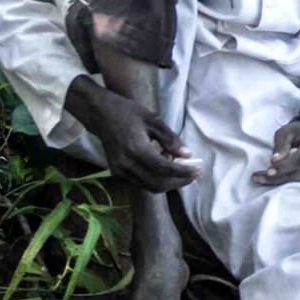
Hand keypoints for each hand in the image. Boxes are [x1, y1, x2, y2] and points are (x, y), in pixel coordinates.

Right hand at [65, 75, 197, 192]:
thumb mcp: (153, 120)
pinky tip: (164, 165)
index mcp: (135, 149)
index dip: (183, 172)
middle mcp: (126, 164)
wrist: (101, 115)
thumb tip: (187, 155)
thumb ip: (170, 139)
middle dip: (179, 181)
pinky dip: (156, 179)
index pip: (164, 169)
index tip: (198, 170)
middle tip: (194, 174)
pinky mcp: (117, 173)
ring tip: (180, 168)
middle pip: (157, 183)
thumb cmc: (128, 113)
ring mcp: (119, 171)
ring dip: (168, 182)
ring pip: (149, 186)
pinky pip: (141, 183)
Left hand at [254, 114, 299, 186]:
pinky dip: (293, 184)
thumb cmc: (296, 132)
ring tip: (264, 179)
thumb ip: (281, 145)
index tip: (268, 171)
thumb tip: (274, 161)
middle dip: (278, 177)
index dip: (284, 167)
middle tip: (259, 178)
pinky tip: (281, 179)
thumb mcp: (285, 132)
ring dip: (282, 182)